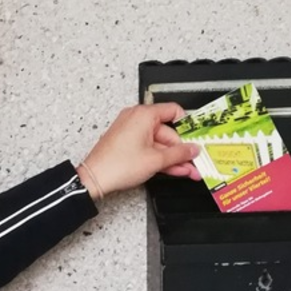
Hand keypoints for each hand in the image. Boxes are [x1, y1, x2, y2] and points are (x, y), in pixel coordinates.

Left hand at [78, 103, 201, 199]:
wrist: (95, 178)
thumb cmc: (117, 165)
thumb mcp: (156, 160)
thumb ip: (179, 154)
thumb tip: (192, 149)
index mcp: (143, 115)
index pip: (173, 111)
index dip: (187, 125)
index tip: (196, 136)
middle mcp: (136, 119)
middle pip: (167, 131)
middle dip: (181, 150)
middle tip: (194, 162)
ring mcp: (131, 131)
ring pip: (159, 143)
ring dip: (173, 157)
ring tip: (188, 170)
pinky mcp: (127, 143)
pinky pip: (149, 147)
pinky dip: (160, 158)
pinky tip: (173, 169)